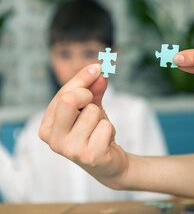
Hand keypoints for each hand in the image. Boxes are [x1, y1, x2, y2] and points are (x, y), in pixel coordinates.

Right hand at [39, 64, 128, 189]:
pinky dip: (110, 129)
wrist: (109, 162)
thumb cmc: (95, 132)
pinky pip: (105, 126)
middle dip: (88, 96)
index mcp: (47, 126)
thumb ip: (92, 88)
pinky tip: (105, 141)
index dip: (82, 79)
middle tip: (95, 106)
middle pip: (68, 100)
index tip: (97, 68)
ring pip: (92, 112)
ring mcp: (70, 150)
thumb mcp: (91, 107)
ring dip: (102, 118)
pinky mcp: (90, 156)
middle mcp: (53, 139)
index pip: (62, 94)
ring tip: (99, 131)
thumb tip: (99, 71)